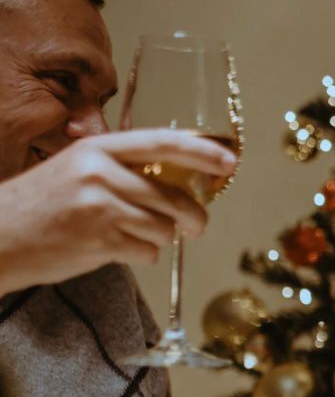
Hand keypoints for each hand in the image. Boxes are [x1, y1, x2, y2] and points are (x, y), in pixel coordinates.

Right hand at [0, 129, 235, 295]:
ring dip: (158, 238)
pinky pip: (148, 251)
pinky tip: (115, 249)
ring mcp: (99, 207)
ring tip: (130, 235)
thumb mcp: (77, 170)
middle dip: (193, 217)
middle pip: (172, 196)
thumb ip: (122, 170)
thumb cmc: (42, 205)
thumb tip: (179, 182)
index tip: (229, 161)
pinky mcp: (99, 241)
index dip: (202, 151)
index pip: (163, 142)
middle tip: (197, 226)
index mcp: (96, 148)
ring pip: (164, 228)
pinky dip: (142, 254)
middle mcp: (99, 172)